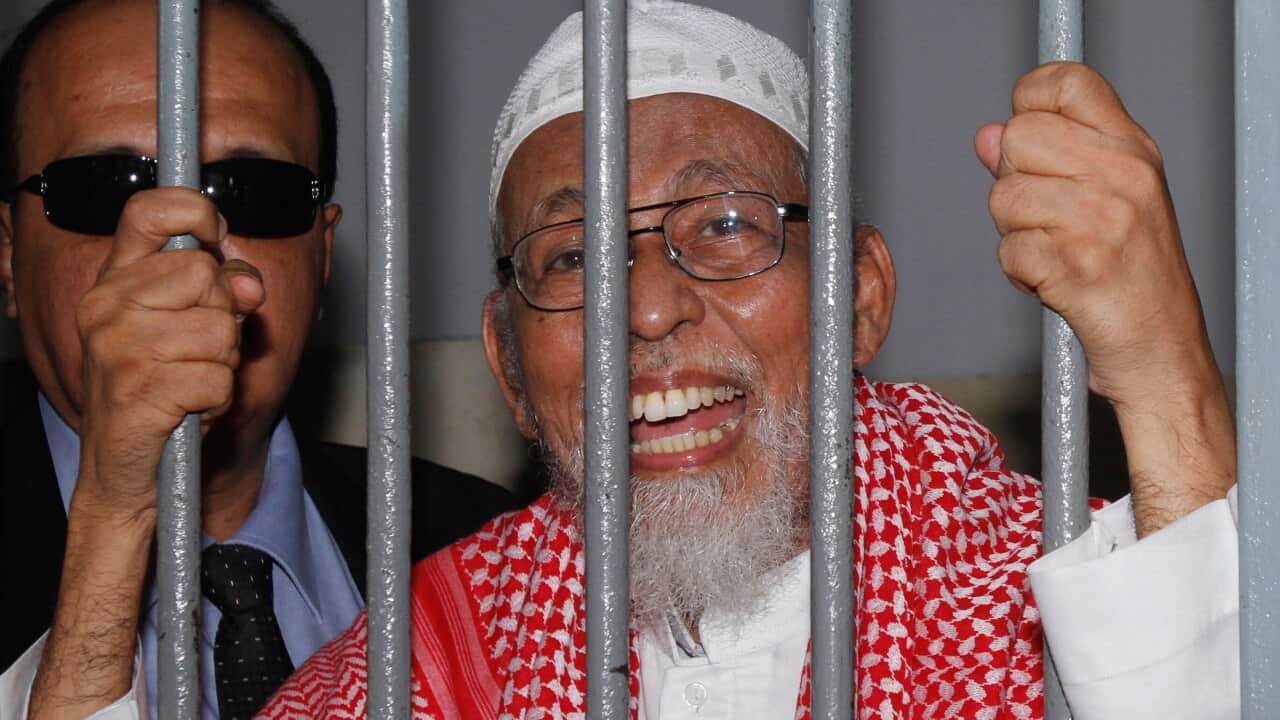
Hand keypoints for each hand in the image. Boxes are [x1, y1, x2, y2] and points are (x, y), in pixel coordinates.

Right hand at [28, 188, 264, 718]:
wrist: (128, 473)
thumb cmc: (164, 395)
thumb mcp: (194, 332)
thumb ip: (225, 292)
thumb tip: (248, 282)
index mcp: (116, 281)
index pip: (151, 210)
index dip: (197, 212)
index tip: (215, 238)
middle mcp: (107, 306)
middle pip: (206, 273)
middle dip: (225, 317)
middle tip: (200, 351)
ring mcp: (117, 347)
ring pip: (220, 328)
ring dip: (223, 364)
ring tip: (193, 383)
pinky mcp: (137, 390)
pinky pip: (217, 377)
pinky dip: (218, 399)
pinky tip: (192, 409)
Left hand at [975, 62, 1212, 404]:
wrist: (1160, 347)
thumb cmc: (1129, 274)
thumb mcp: (1104, 200)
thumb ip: (1044, 161)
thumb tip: (987, 134)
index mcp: (1131, 148)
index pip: (1067, 83)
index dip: (1029, 102)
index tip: (1027, 135)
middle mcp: (1122, 174)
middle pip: (1019, 137)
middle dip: (1014, 181)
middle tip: (1047, 216)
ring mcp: (1101, 219)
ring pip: (1004, 198)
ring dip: (1015, 234)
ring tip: (1055, 253)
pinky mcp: (1077, 265)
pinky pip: (1008, 251)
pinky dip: (1020, 274)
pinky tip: (1053, 282)